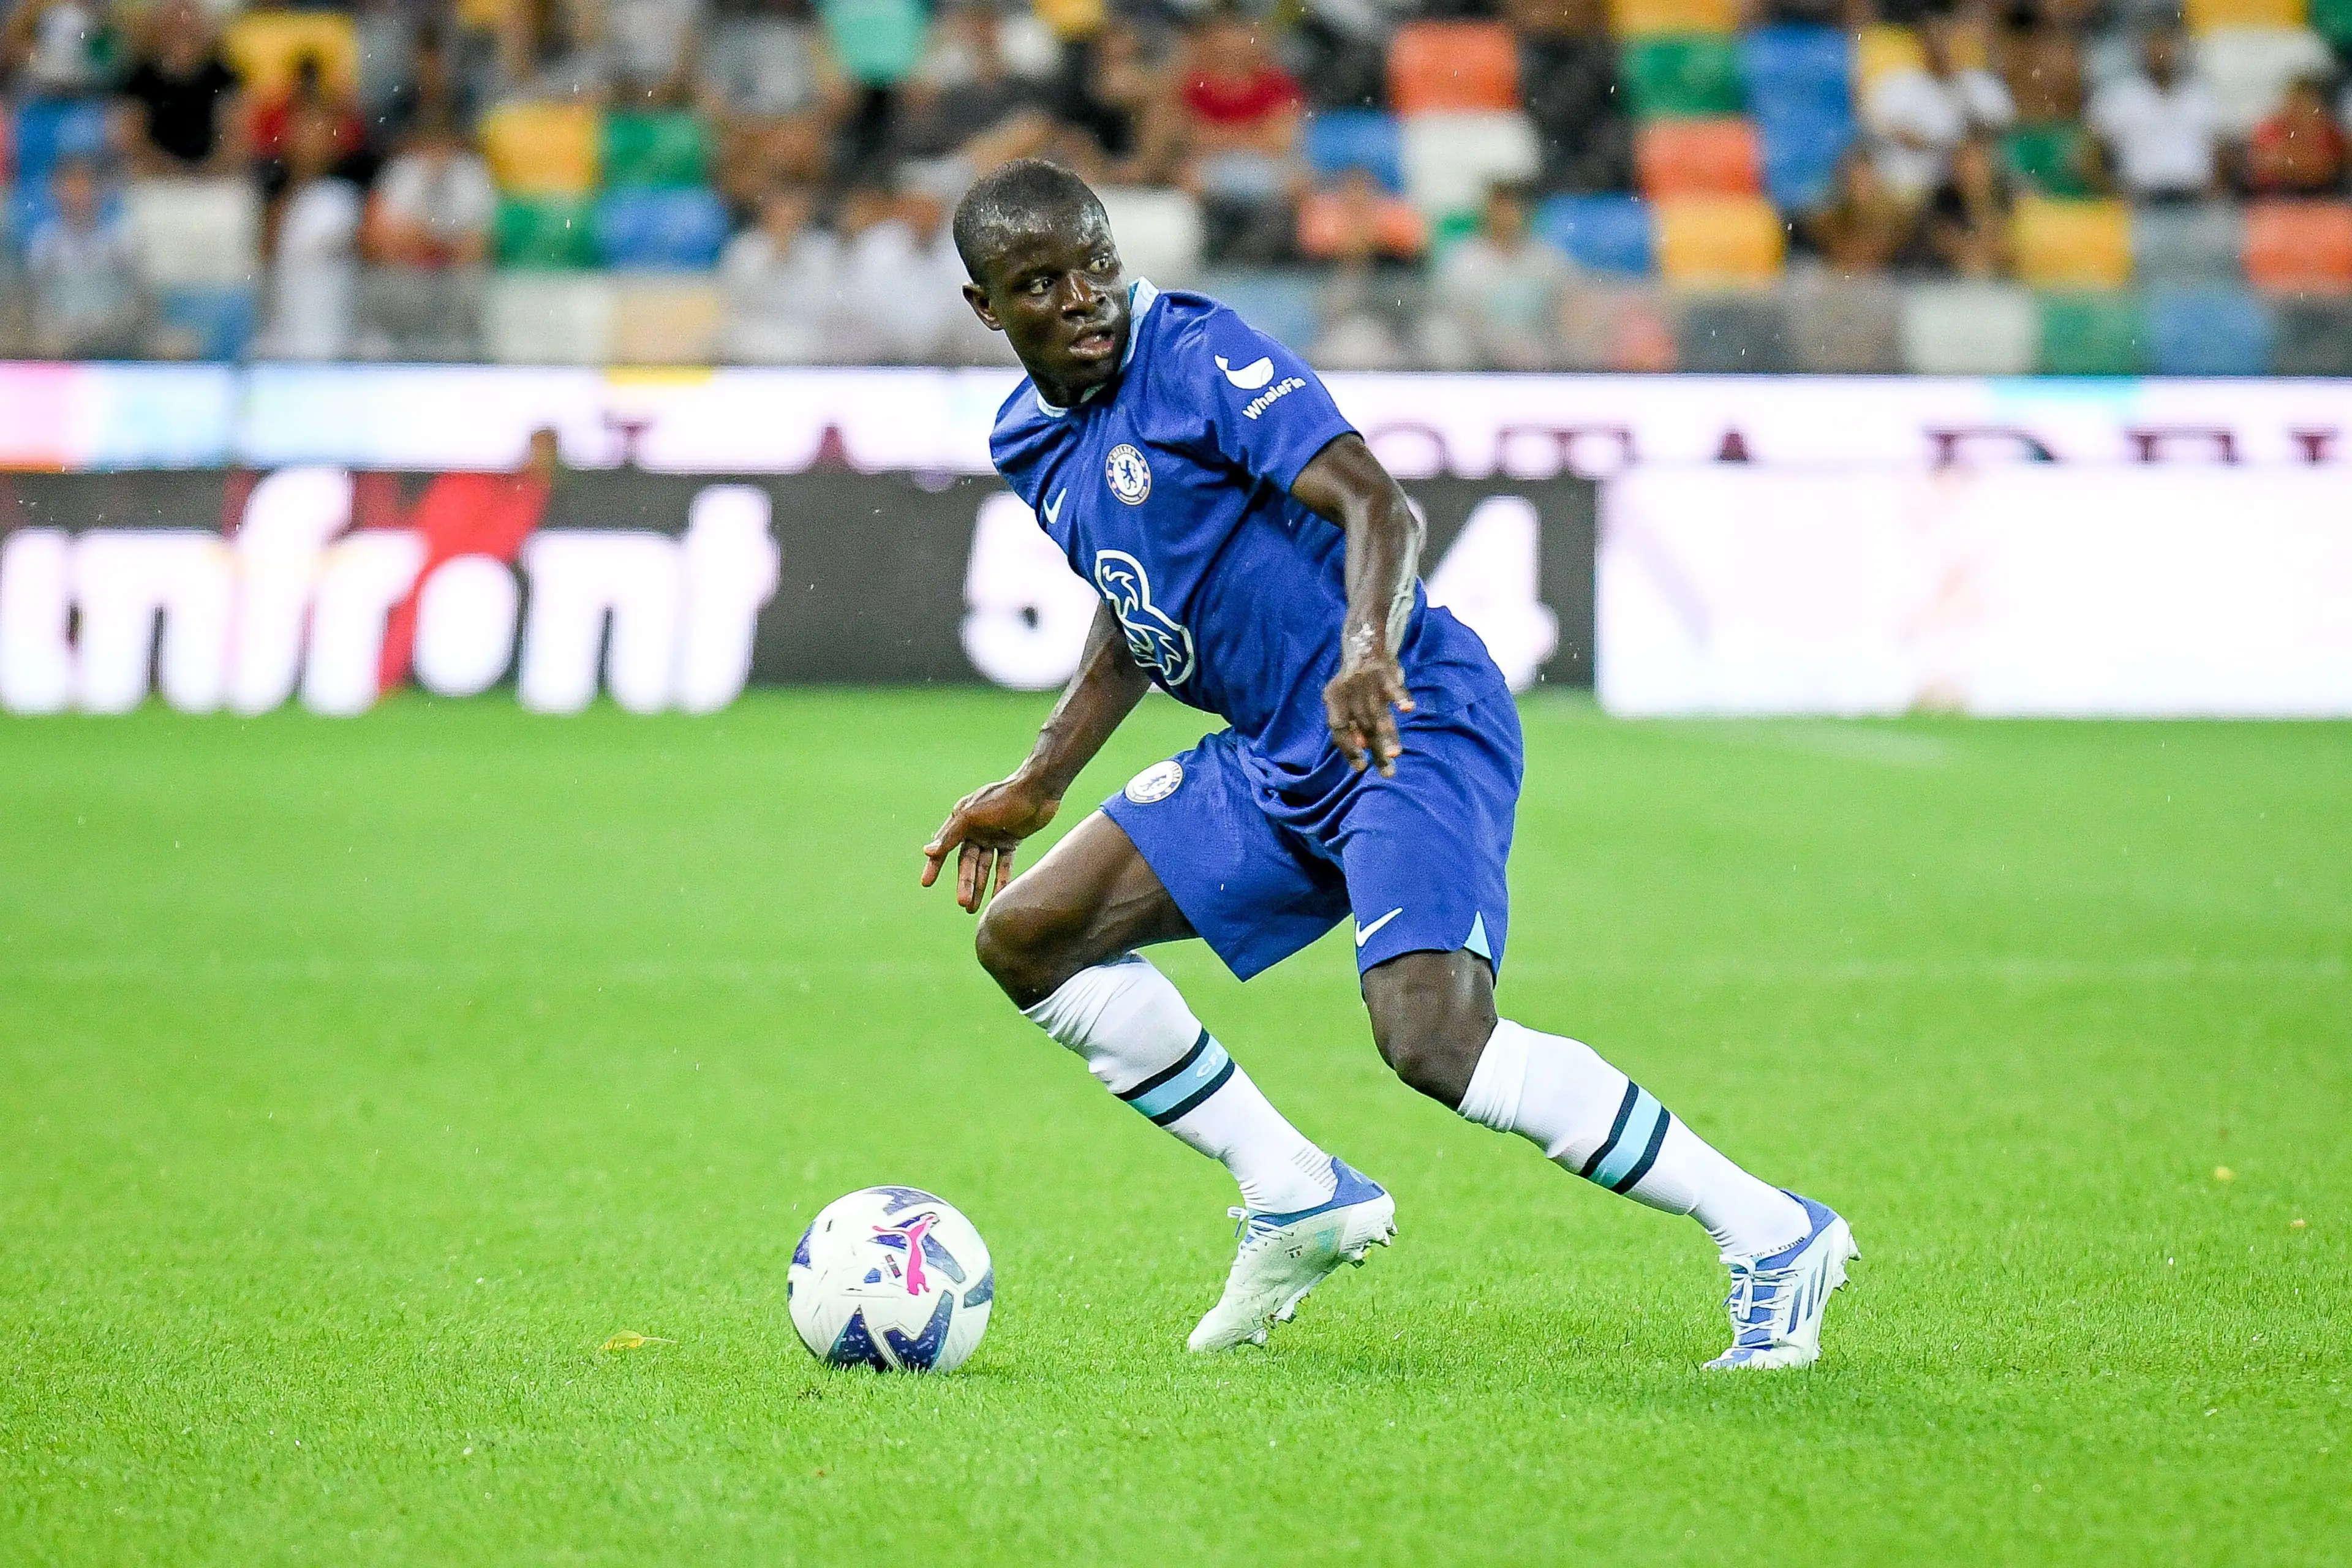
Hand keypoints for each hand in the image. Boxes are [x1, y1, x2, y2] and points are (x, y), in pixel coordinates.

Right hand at [921, 771, 1061, 912]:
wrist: (1038, 790)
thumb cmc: (1003, 799)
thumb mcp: (972, 816)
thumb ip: (951, 835)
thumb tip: (926, 852)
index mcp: (962, 819)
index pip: (944, 847)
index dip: (935, 865)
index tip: (926, 883)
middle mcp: (975, 828)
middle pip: (967, 861)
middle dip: (964, 882)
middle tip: (963, 904)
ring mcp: (993, 835)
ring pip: (983, 866)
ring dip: (979, 885)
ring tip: (974, 908)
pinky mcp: (1011, 840)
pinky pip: (1003, 864)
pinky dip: (1001, 879)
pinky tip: (998, 897)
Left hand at [1324, 651, 1412, 776]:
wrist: (1362, 642)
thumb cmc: (1354, 681)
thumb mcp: (1345, 699)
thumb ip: (1352, 721)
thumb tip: (1362, 745)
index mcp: (1333, 699)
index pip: (1338, 729)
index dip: (1348, 748)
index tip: (1361, 766)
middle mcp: (1348, 691)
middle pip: (1362, 726)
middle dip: (1375, 749)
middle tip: (1387, 772)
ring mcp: (1366, 682)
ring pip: (1378, 713)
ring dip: (1387, 734)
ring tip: (1394, 754)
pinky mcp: (1384, 672)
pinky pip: (1393, 687)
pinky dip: (1400, 697)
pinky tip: (1408, 709)